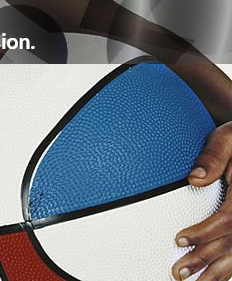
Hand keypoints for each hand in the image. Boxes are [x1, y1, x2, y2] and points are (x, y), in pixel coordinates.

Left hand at [172, 122, 231, 279]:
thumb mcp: (228, 139)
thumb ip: (213, 157)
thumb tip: (195, 178)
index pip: (228, 219)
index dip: (204, 233)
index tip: (179, 239)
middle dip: (206, 260)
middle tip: (180, 272)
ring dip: (219, 271)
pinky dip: (231, 266)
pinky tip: (217, 277)